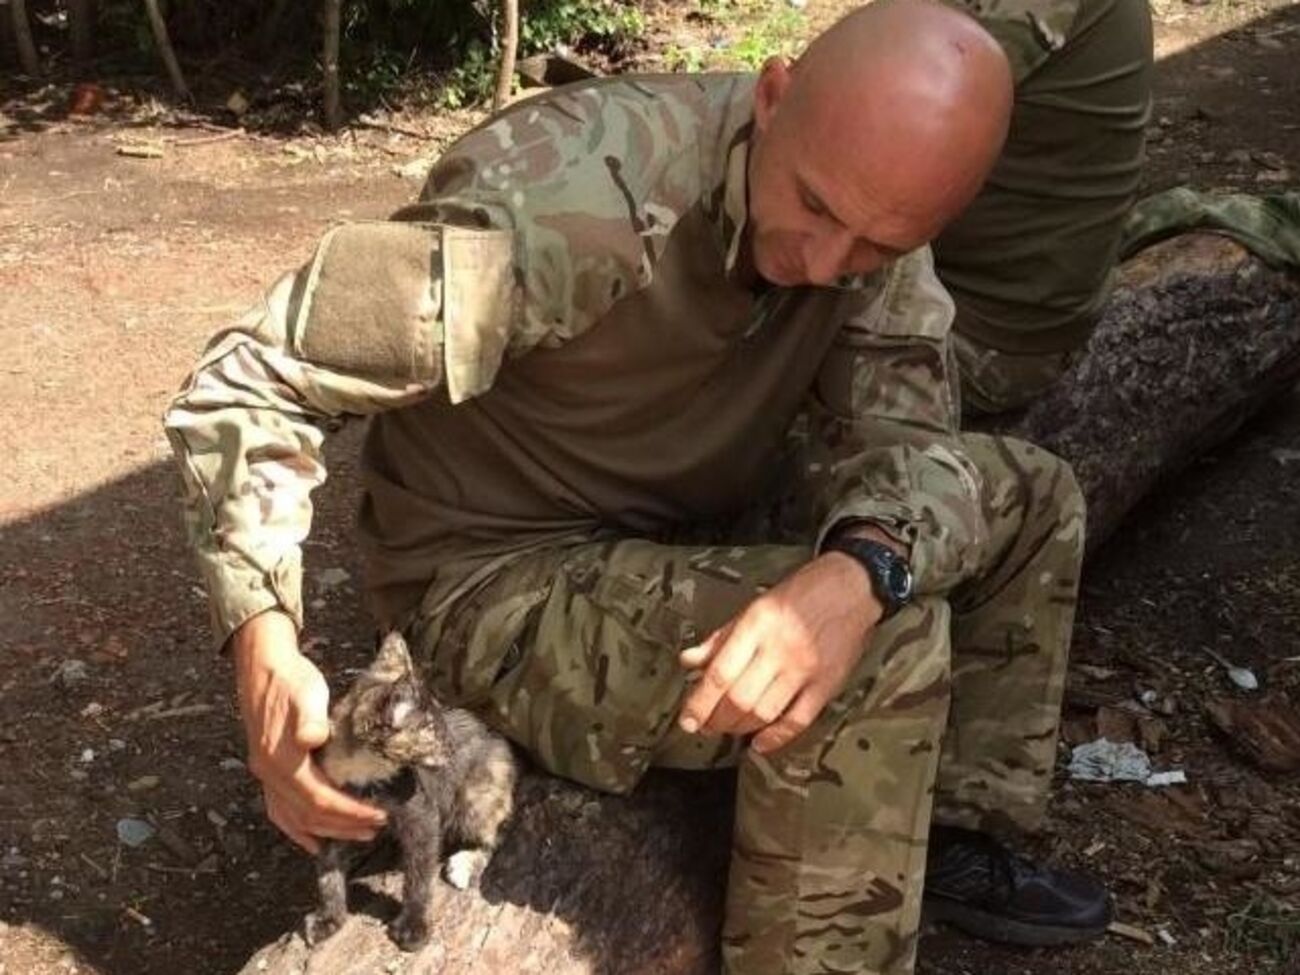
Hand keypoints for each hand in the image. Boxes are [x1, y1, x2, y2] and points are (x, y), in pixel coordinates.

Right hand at [231, 611, 386, 853]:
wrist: (263, 668)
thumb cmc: (291, 680)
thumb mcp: (307, 692)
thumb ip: (310, 718)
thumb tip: (313, 739)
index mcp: (281, 760)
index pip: (319, 799)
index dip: (349, 812)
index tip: (379, 815)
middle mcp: (270, 774)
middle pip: (310, 815)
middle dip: (345, 825)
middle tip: (377, 827)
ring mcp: (266, 776)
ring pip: (295, 818)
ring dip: (328, 831)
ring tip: (359, 835)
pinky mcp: (268, 772)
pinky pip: (280, 812)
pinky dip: (297, 831)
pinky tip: (313, 841)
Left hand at [677, 543, 888, 753]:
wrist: (852, 587)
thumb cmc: (802, 593)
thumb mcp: (754, 607)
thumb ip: (720, 638)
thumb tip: (689, 660)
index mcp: (756, 625)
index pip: (720, 674)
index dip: (699, 703)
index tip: (687, 720)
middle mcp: (779, 648)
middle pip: (738, 699)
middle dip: (716, 720)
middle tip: (705, 727)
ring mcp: (804, 669)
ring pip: (764, 712)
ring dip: (739, 728)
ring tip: (727, 729)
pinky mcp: (827, 684)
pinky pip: (798, 720)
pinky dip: (776, 737)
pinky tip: (760, 743)